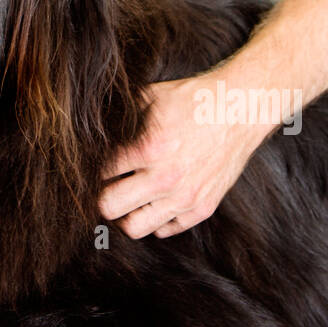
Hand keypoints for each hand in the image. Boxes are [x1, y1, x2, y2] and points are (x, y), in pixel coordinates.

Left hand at [96, 76, 267, 238]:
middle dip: (100, 196)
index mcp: (147, 148)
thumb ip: (119, 115)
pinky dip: (155, 219)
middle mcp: (164, 178)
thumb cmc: (192, 100)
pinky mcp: (201, 208)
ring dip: (125, 213)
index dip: (90, 168)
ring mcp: (184, 197)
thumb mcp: (150, 96)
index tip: (91, 166)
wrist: (238, 110)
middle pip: (109, 207)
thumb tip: (89, 125)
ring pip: (134, 228)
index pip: (99, 173)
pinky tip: (153, 200)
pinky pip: (165, 229)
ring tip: (126, 197)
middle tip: (103, 186)